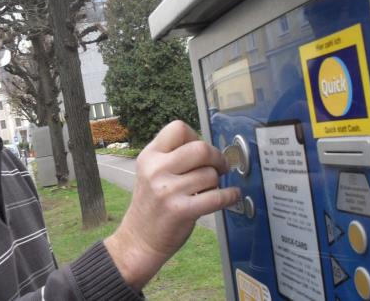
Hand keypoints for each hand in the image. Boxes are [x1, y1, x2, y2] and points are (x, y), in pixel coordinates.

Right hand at [104, 120, 239, 289]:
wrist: (139, 239)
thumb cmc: (151, 205)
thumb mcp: (150, 172)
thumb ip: (172, 156)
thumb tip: (209, 148)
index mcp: (149, 156)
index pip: (178, 128)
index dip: (196, 137)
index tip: (200, 151)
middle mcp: (156, 170)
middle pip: (200, 148)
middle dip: (217, 157)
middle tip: (220, 167)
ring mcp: (167, 190)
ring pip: (210, 174)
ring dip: (216, 182)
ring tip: (207, 190)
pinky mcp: (181, 210)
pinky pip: (217, 196)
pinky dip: (230, 196)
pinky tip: (231, 196)